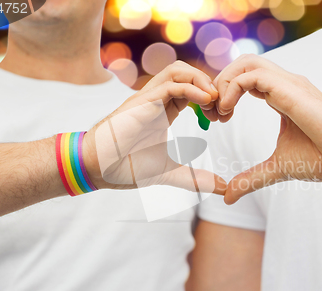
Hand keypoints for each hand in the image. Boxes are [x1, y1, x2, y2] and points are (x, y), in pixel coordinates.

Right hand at [82, 61, 226, 194]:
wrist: (98, 169)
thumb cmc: (127, 167)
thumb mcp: (170, 172)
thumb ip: (195, 179)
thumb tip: (221, 189)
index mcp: (164, 111)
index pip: (192, 89)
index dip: (210, 97)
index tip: (223, 116)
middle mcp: (157, 100)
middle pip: (187, 73)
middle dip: (209, 84)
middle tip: (221, 106)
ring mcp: (147, 98)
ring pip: (178, 70)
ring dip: (201, 79)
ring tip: (214, 98)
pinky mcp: (141, 102)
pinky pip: (170, 85)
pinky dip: (191, 88)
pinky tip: (206, 101)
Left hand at [204, 54, 321, 203]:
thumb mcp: (277, 168)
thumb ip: (251, 178)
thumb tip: (228, 197)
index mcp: (281, 96)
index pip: (245, 80)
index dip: (225, 93)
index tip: (216, 118)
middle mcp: (283, 85)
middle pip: (243, 64)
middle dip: (220, 83)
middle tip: (211, 112)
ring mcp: (288, 84)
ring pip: (246, 63)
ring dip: (224, 82)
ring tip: (219, 111)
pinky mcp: (290, 89)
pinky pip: (252, 76)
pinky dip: (233, 89)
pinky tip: (228, 112)